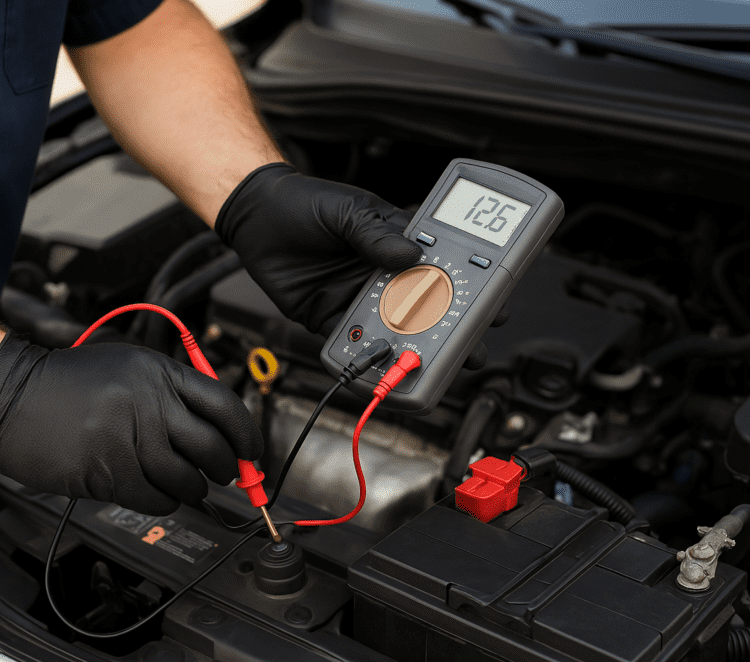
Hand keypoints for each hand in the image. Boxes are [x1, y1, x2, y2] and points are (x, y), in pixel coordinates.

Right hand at [0, 334, 261, 515]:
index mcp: (160, 372)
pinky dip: (163, 501)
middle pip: (213, 447)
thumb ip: (171, 394)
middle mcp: (150, 403)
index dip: (247, 435)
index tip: (253, 453)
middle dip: (226, 468)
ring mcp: (129, 438)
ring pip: (187, 479)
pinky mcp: (108, 472)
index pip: (225, 405)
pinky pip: (156, 498)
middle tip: (224, 474)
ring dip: (192, 489)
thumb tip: (219, 432)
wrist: (8, 396)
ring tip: (184, 485)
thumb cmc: (65, 383)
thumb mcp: (127, 367)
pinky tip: (155, 492)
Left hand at [215, 163, 506, 365]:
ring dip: (413, 349)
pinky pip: (352, 344)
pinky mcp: (332, 318)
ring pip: (395, 330)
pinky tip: (379, 369)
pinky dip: (365, 359)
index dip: (471, 288)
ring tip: (430, 365)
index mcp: (399, 244)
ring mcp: (360, 299)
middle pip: (427, 308)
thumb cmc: (306, 203)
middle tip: (472, 348)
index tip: (493, 303)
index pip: (444, 268)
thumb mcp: (346, 211)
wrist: (256, 215)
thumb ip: (375, 235)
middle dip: (452, 330)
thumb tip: (409, 257)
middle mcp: (385, 276)